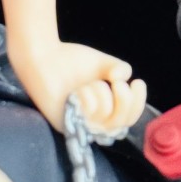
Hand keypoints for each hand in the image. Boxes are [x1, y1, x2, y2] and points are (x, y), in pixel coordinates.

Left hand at [11, 40, 146, 136]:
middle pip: (122, 123)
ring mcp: (79, 126)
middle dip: (125, 100)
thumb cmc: (69, 61)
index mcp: (101, 111)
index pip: (128, 119)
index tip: (137, 82)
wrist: (42, 56)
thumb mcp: (103, 64)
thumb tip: (124, 79)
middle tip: (116, 83)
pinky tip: (74, 92)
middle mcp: (91, 123)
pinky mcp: (67, 124)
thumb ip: (119, 70)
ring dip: (101, 93)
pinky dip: (87, 97)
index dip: (138, 103)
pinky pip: (90, 114)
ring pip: (107, 116)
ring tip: (85, 85)